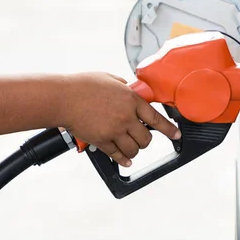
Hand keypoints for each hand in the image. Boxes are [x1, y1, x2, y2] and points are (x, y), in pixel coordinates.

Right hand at [61, 72, 180, 166]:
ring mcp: (114, 131)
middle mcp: (126, 117)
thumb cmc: (83, 85)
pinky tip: (125, 159)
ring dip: (134, 150)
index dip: (170, 129)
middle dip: (146, 140)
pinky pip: (117, 155)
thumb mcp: (110, 79)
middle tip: (142, 137)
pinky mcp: (101, 141)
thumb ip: (125, 88)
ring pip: (134, 149)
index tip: (176, 135)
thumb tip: (131, 92)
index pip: (157, 118)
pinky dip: (123, 159)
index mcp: (131, 100)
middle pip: (147, 138)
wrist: (63, 98)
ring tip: (130, 146)